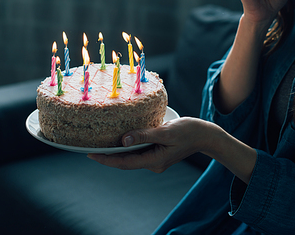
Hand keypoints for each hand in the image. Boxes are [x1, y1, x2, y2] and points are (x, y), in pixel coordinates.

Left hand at [87, 117, 220, 172]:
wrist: (206, 135)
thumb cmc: (189, 131)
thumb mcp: (166, 131)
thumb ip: (144, 135)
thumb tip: (123, 140)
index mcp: (154, 161)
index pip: (123, 163)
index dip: (105, 159)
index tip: (89, 154)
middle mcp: (153, 163)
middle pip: (125, 162)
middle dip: (107, 157)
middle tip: (88, 148)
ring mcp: (156, 159)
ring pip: (131, 157)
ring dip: (116, 152)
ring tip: (100, 144)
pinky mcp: (158, 153)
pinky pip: (139, 152)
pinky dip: (128, 147)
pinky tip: (120, 139)